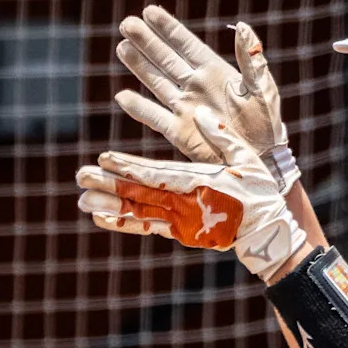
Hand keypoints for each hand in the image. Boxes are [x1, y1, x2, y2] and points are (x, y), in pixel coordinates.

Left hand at [76, 106, 306, 280]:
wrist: (267, 233)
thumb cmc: (259, 191)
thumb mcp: (247, 158)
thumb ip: (223, 136)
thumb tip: (202, 112)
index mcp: (201, 182)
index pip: (158, 174)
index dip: (129, 167)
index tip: (104, 159)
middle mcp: (186, 203)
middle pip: (141, 193)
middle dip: (109, 185)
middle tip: (80, 177)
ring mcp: (182, 222)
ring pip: (139, 213)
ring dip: (109, 206)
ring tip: (82, 200)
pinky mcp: (182, 235)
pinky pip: (148, 229)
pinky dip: (124, 224)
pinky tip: (102, 218)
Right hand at [114, 5, 300, 194]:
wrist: (262, 157)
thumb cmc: (266, 122)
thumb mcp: (262, 87)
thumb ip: (249, 58)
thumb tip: (242, 26)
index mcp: (216, 72)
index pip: (186, 45)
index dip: (168, 29)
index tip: (149, 11)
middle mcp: (196, 86)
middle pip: (166, 59)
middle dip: (146, 41)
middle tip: (127, 23)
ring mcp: (185, 108)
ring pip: (156, 82)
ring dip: (139, 66)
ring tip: (122, 46)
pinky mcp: (179, 132)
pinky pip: (154, 117)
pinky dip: (138, 108)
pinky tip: (123, 96)